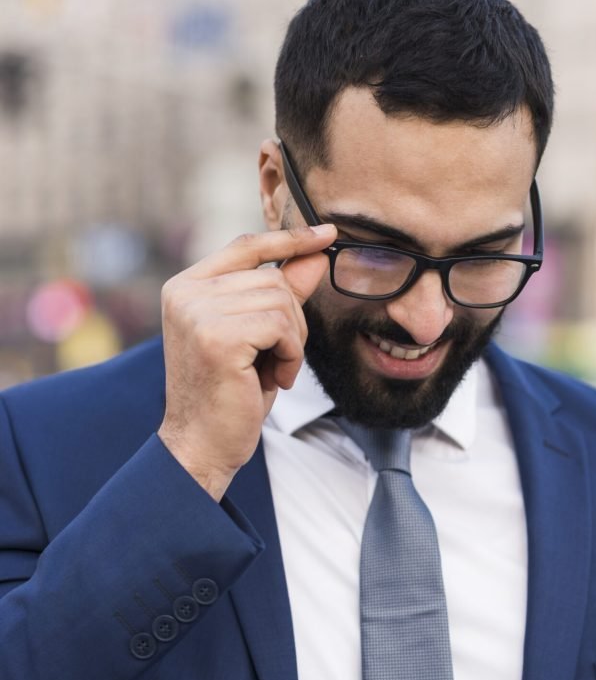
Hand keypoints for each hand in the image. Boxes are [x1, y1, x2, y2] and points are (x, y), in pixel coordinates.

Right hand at [158, 224, 335, 500]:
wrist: (203, 445)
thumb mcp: (259, 339)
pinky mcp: (217, 336)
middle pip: (272, 279)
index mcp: (186, 287)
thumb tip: (316, 255)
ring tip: (273, 371)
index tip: (327, 234)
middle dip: (292, 321)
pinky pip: (280, 326)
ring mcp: (198, 312)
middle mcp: (185, 292)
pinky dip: (290, 355)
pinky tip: (273, 379)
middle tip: (279, 360)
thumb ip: (282, 295)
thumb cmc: (230, 395)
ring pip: (280, 302)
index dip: (289, 240)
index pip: (245, 247)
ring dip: (292, 342)